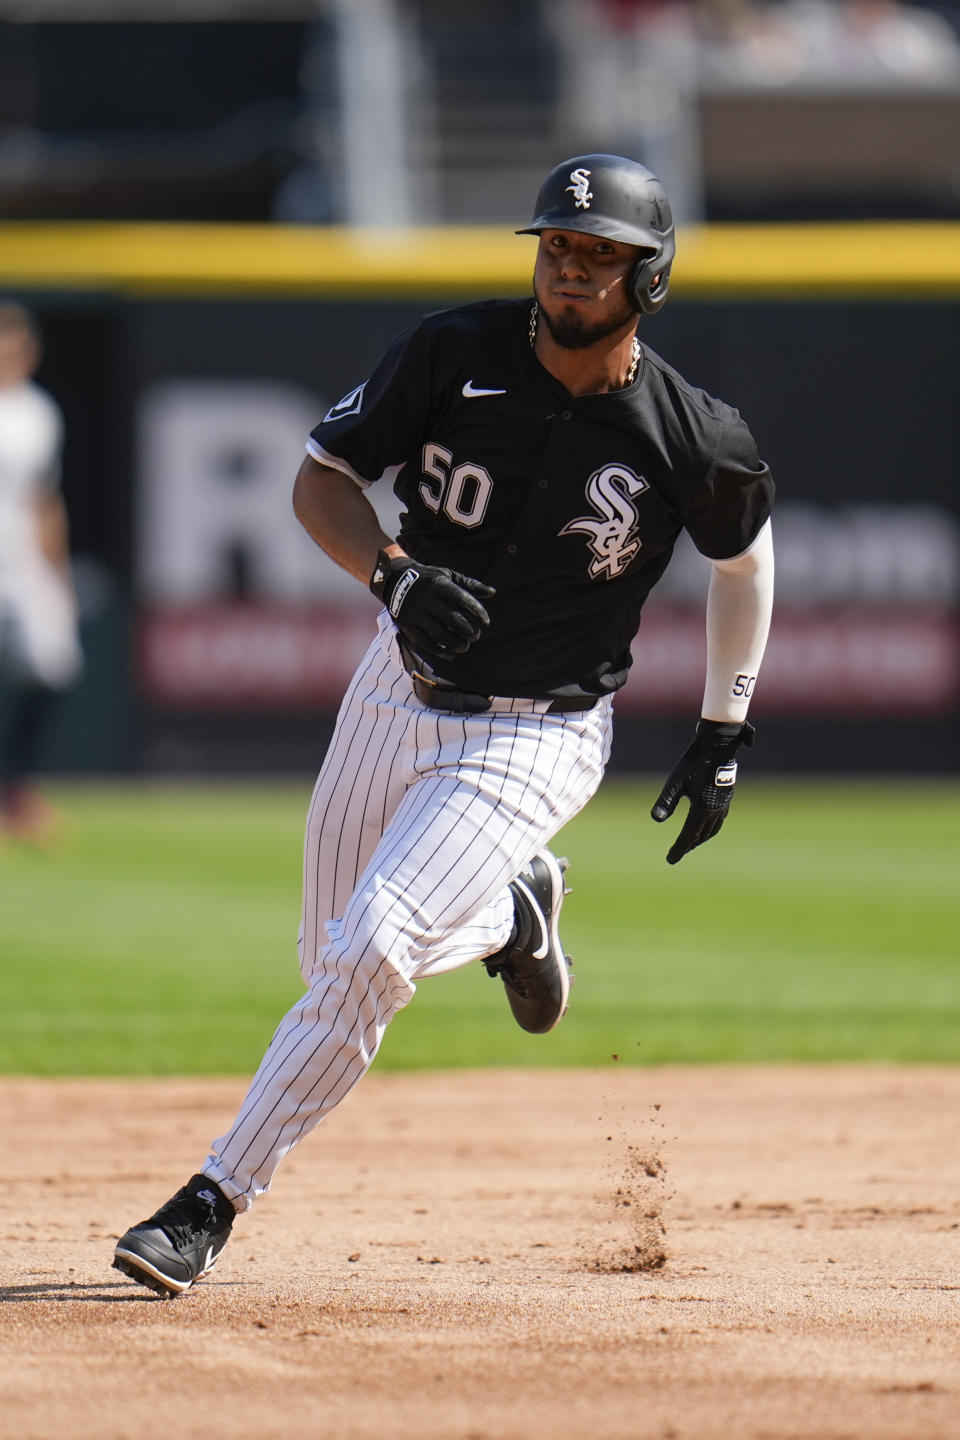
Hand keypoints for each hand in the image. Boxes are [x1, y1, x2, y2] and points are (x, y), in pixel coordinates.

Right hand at [370, 552, 494, 657]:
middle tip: (475, 636)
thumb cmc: (429, 579)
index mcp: (439, 585)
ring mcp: (415, 613)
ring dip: (456, 644)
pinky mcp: (407, 626)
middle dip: (469, 631)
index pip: (463, 600)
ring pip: (440, 635)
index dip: (477, 612)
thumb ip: (470, 584)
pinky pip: (425, 643)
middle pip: (454, 620)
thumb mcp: (448, 575)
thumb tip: (492, 592)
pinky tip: (450, 653)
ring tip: (464, 646)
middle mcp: (427, 599)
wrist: (395, 581)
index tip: (486, 622)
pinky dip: (440, 651)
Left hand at [651, 719, 754, 864]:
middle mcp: (715, 811)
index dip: (679, 849)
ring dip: (701, 838)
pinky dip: (711, 828)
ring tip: (691, 843)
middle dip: (689, 846)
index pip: (689, 836)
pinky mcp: (727, 798)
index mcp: (702, 809)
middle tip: (678, 853)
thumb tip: (656, 819)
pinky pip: (719, 820)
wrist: (717, 746)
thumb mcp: (675, 782)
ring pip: (713, 829)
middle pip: (701, 836)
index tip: (670, 860)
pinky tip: (706, 824)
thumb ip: (666, 801)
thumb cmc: (694, 762)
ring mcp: (724, 805)